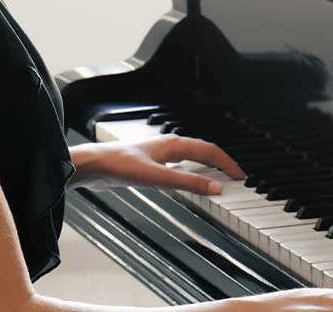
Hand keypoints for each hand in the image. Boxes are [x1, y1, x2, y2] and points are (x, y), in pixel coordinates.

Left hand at [68, 135, 244, 194]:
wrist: (92, 166)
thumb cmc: (119, 165)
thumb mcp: (158, 178)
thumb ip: (188, 183)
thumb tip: (216, 189)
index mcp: (174, 144)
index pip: (210, 150)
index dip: (228, 163)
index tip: (240, 176)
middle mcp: (169, 146)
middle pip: (203, 151)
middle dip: (221, 163)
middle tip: (234, 176)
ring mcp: (159, 154)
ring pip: (191, 157)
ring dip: (207, 166)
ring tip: (217, 178)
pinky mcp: (149, 164)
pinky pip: (178, 166)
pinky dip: (191, 173)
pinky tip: (186, 181)